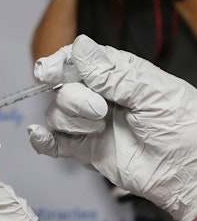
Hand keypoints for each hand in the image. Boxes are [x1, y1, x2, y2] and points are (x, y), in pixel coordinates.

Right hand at [29, 34, 196, 220]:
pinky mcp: (87, 151)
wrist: (193, 175)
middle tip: (99, 110)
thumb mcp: (152, 94)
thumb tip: (79, 45)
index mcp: (118, 74)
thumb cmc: (187, 129)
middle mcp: (101, 97)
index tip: (49, 72)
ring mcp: (92, 124)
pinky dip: (42, 140)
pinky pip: (55, 144)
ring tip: (100, 129)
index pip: (77, 59)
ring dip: (71, 121)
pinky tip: (38, 136)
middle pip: (62, 87)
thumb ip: (112, 73)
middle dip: (74, 98)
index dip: (59, 62)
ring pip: (57, 113)